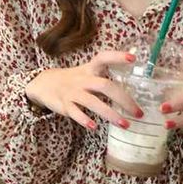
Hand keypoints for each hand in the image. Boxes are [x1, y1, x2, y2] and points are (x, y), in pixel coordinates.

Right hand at [25, 51, 144, 129]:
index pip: (103, 58)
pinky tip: (94, 127)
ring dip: (110, 114)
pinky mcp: (64, 105)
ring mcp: (73, 92)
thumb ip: (106, 80)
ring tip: (125, 124)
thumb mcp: (88, 74)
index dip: (117, 57)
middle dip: (124, 99)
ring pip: (92, 102)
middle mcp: (83, 79)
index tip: (133, 59)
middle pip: (105, 86)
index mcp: (90, 69)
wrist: (43, 84)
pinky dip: (84, 119)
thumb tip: (132, 93)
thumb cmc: (74, 80)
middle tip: (138, 113)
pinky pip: (75, 112)